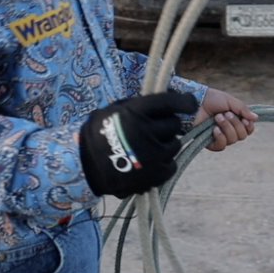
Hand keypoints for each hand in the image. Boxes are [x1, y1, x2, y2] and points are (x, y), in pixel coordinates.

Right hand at [78, 92, 196, 197]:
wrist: (84, 166)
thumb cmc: (100, 133)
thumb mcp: (115, 109)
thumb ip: (139, 104)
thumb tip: (166, 97)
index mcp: (136, 112)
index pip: (170, 102)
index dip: (184, 101)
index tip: (189, 103)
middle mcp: (146, 132)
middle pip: (174, 124)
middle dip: (167, 125)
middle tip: (155, 129)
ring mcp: (153, 155)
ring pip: (174, 144)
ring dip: (165, 144)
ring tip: (149, 147)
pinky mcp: (156, 175)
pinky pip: (171, 164)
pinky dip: (164, 162)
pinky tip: (150, 161)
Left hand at [193, 88, 256, 151]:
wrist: (195, 102)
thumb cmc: (211, 99)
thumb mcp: (229, 101)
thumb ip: (243, 109)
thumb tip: (256, 118)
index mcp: (236, 120)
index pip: (248, 129)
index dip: (248, 126)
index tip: (244, 119)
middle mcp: (229, 129)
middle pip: (242, 136)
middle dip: (235, 124)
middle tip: (225, 114)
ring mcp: (220, 136)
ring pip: (232, 140)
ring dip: (226, 128)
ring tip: (217, 117)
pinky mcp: (210, 142)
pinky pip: (221, 146)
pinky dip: (220, 137)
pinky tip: (214, 129)